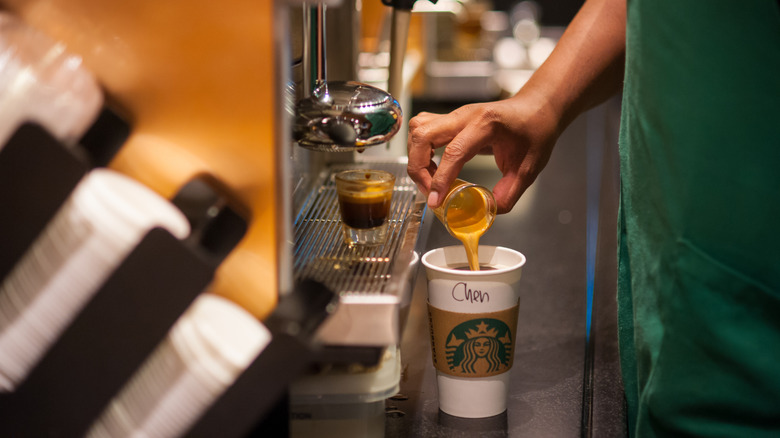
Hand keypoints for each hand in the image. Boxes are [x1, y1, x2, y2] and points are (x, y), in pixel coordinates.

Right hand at [406, 91, 561, 213]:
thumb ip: (509, 193)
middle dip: (418, 168)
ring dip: (416, 157)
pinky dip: (420, 150)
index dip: (440, 179)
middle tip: (429, 191)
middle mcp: (465, 115)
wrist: (536, 109)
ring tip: (430, 179)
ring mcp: (455, 115)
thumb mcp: (529, 167)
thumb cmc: (535, 131)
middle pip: (423, 135)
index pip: (454, 151)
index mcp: (486, 123)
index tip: (435, 201)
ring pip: (418, 129)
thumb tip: (488, 211)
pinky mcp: (450, 120)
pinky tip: (433, 166)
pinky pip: (423, 130)